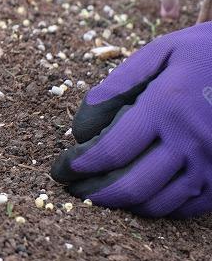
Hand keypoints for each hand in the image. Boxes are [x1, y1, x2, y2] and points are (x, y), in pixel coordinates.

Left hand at [51, 23, 211, 217]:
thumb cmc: (199, 54)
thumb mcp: (157, 52)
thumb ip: (116, 85)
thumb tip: (81, 126)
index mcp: (166, 107)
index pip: (112, 151)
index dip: (80, 166)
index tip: (62, 168)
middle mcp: (191, 141)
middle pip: (132, 186)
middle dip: (94, 193)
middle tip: (73, 188)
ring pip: (159, 203)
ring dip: (123, 205)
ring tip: (99, 196)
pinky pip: (186, 207)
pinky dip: (157, 208)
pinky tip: (138, 197)